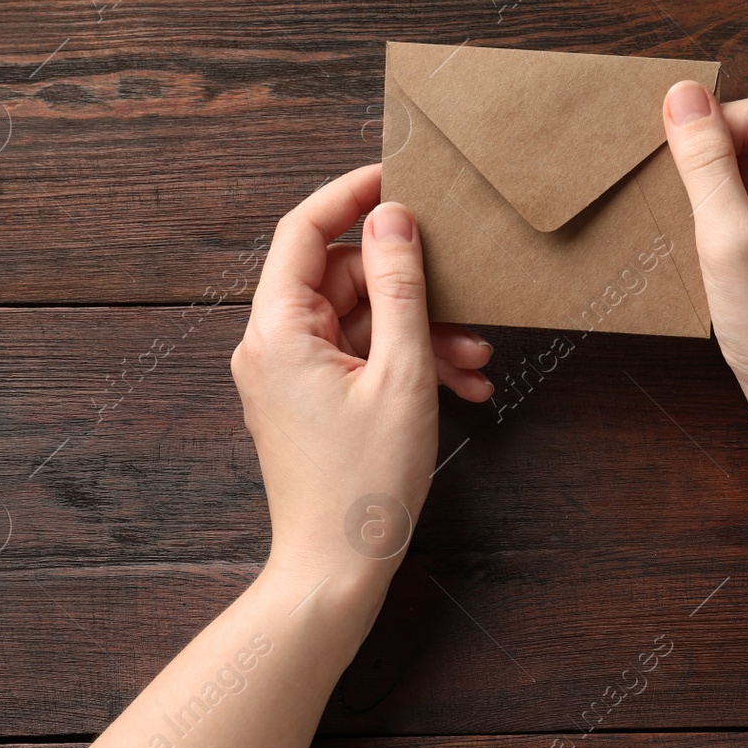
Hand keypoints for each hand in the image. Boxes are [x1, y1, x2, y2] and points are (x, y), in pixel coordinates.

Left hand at [230, 164, 492, 598]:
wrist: (335, 570)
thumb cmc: (363, 483)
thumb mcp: (400, 374)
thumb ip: (400, 288)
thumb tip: (396, 219)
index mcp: (278, 329)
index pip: (305, 230)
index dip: (352, 195)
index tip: (400, 176)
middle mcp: (273, 344)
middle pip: (343, 277)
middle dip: (412, 287)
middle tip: (470, 303)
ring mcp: (291, 374)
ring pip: (361, 319)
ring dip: (421, 331)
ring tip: (474, 360)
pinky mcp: (312, 399)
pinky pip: (361, 357)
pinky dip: (407, 363)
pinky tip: (460, 388)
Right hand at [660, 82, 747, 449]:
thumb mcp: (729, 244)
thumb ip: (705, 165)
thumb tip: (682, 95)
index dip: (709, 137)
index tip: (672, 176)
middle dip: (715, 175)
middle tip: (692, 222)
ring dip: (721, 205)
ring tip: (710, 250)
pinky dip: (733, 230)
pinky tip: (720, 263)